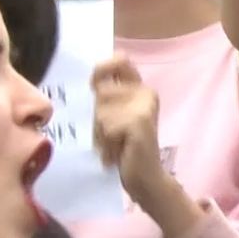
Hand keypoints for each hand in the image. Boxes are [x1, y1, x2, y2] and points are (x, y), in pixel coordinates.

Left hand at [91, 54, 167, 207]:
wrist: (145, 177)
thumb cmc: (123, 148)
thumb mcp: (110, 117)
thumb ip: (104, 96)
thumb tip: (92, 79)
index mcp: (139, 88)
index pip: (120, 60)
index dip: (103, 69)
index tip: (96, 88)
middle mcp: (146, 92)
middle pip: (101, 92)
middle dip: (98, 118)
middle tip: (112, 136)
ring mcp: (145, 105)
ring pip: (101, 111)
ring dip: (101, 134)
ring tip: (115, 145)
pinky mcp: (140, 121)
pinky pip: (107, 126)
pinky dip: (107, 143)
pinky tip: (118, 152)